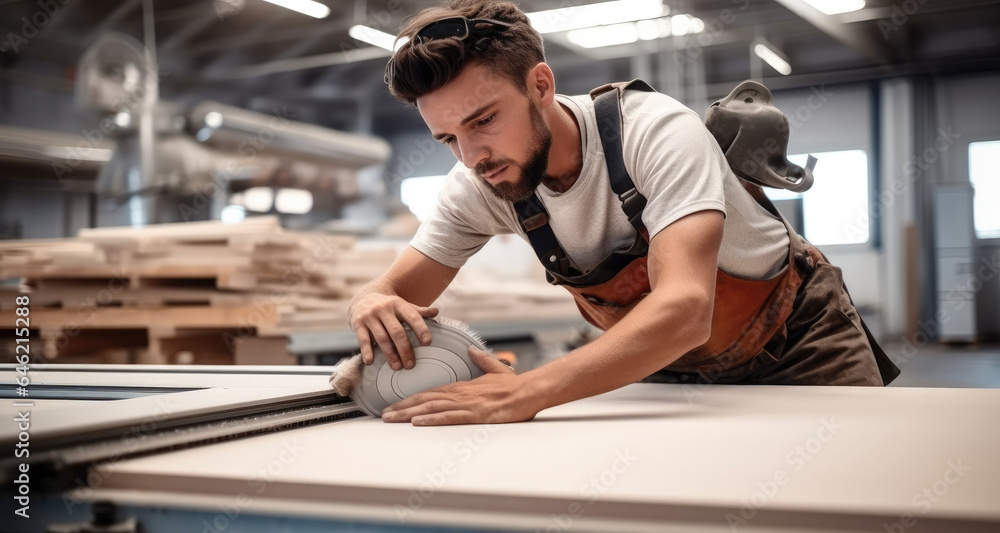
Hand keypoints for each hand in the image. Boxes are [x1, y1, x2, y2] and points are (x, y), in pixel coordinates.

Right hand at [348, 292, 438, 369]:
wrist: (363, 298)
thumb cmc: (389, 307)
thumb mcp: (403, 306)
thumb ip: (419, 311)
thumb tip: (436, 311)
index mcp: (398, 304)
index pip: (412, 316)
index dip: (421, 329)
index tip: (427, 343)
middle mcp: (384, 309)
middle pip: (397, 332)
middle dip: (405, 349)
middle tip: (411, 364)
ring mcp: (370, 316)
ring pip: (382, 338)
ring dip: (390, 354)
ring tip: (397, 367)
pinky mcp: (358, 323)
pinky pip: (363, 339)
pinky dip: (367, 351)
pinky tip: (370, 361)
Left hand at [381, 346, 539, 425]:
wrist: (529, 391)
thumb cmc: (514, 385)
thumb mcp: (495, 369)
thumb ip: (481, 360)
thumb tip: (472, 350)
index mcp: (461, 386)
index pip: (429, 392)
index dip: (410, 398)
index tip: (394, 404)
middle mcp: (459, 394)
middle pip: (424, 400)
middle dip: (401, 407)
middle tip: (383, 413)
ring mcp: (466, 404)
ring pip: (431, 408)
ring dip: (408, 413)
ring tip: (391, 418)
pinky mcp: (474, 414)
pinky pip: (448, 416)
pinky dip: (431, 418)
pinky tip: (417, 421)